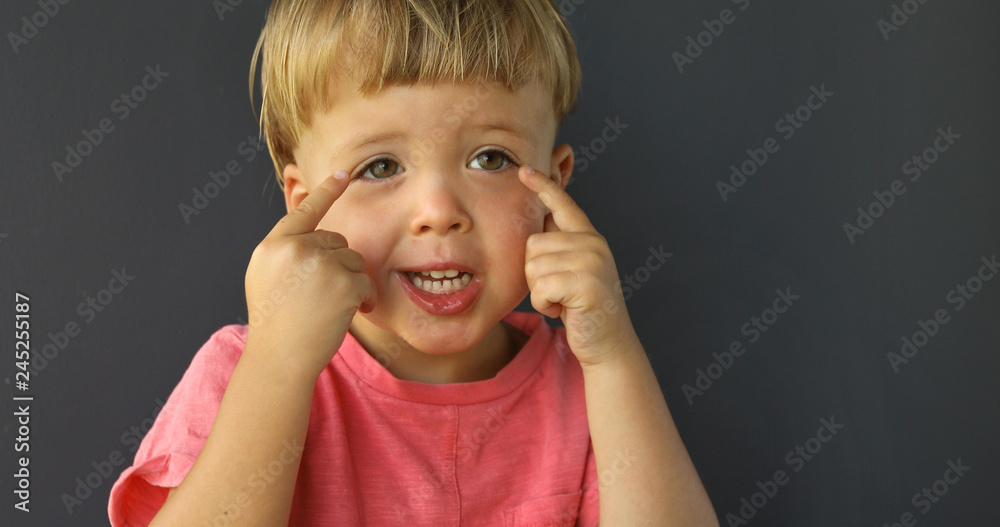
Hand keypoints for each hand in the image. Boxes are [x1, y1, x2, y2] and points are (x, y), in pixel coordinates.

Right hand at [244, 171, 375, 376]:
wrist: (280, 359)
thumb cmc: (276, 325)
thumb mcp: (267, 279)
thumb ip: (286, 253)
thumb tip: (314, 235)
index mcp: (273, 246)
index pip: (304, 211)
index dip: (326, 191)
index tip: (345, 173)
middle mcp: (294, 248)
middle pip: (336, 240)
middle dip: (337, 264)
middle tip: (322, 295)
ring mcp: (319, 263)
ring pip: (353, 260)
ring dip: (350, 282)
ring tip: (329, 308)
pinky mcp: (342, 281)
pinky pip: (365, 281)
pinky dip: (363, 299)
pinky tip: (345, 315)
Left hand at [520, 165, 639, 366]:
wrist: (608, 345)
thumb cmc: (582, 309)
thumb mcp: (572, 272)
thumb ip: (559, 248)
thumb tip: (536, 225)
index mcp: (588, 238)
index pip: (563, 205)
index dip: (543, 186)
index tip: (524, 170)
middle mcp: (593, 244)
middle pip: (532, 244)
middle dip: (535, 274)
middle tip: (559, 292)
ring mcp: (592, 262)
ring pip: (533, 267)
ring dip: (539, 292)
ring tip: (562, 301)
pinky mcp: (586, 283)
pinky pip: (540, 288)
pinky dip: (544, 305)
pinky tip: (564, 310)